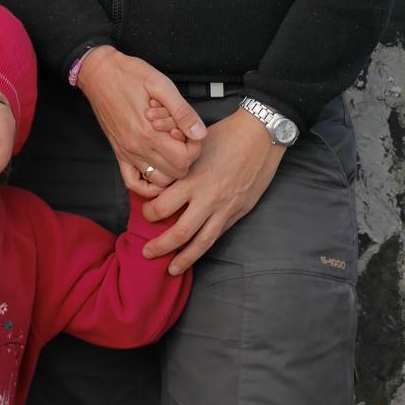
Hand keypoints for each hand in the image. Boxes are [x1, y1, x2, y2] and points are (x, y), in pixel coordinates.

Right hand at [78, 47, 206, 197]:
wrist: (98, 73)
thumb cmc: (128, 74)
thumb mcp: (160, 84)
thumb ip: (182, 111)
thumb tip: (200, 133)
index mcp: (148, 132)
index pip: (184, 160)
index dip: (194, 148)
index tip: (191, 132)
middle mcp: (136, 148)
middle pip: (175, 173)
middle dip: (185, 157)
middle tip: (182, 138)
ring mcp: (126, 152)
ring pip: (158, 181)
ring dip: (170, 169)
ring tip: (170, 147)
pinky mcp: (118, 152)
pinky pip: (133, 182)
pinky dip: (147, 184)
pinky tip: (155, 167)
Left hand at [141, 108, 284, 272]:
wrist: (260, 136)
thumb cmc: (224, 135)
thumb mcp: (194, 144)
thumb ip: (177, 163)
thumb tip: (157, 173)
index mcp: (192, 178)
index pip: (163, 205)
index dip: (150, 213)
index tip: (144, 214)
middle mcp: (207, 197)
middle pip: (180, 231)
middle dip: (161, 245)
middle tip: (146, 252)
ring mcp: (224, 208)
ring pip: (201, 242)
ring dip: (184, 258)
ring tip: (171, 269)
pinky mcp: (238, 213)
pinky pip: (217, 235)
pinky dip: (204, 247)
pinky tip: (195, 254)